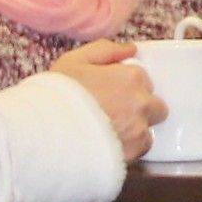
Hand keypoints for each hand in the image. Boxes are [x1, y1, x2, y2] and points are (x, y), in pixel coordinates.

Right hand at [51, 38, 164, 163]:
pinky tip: (110, 143)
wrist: (47, 134)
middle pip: (155, 104)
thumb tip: (130, 49)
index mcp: (130, 77)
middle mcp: (141, 102)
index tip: (111, 92)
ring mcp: (139, 129)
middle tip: (113, 112)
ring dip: (135, 128)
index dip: (126, 85)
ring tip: (109, 130)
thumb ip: (105, 50)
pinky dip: (130, 146)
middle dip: (139, 107)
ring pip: (149, 127)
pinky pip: (142, 148)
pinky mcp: (133, 152)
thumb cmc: (57, 96)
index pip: (143, 78)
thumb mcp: (74, 61)